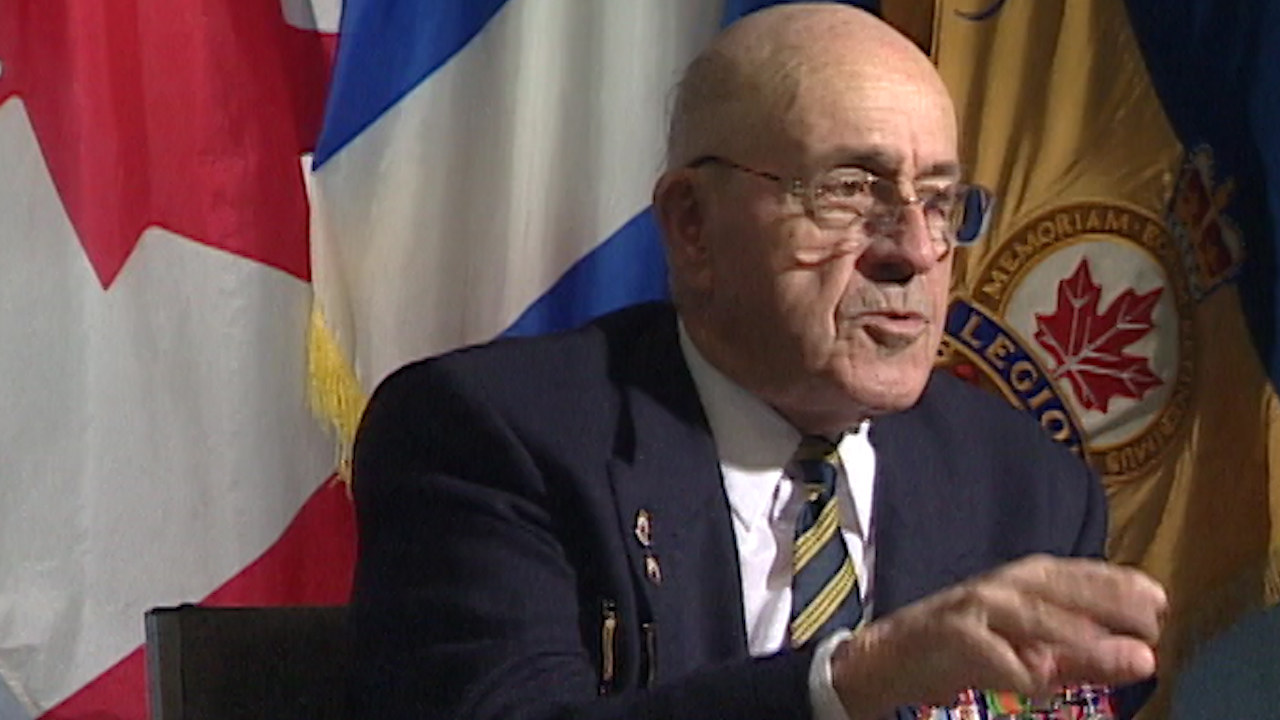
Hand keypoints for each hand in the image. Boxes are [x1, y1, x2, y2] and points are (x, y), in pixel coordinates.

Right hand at [829, 554, 1165, 719]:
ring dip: (1074, 632)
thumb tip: (1142, 658)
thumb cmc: (962, 651)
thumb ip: (1081, 656)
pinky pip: (992, 654)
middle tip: (1152, 618)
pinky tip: (1044, 680)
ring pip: (1028, 616)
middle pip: (1056, 586)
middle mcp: (996, 587)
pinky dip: (1018, 666)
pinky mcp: (951, 637)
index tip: (1159, 597)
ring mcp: (971, 609)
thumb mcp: (1028, 652)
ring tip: (1114, 648)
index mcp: (1016, 583)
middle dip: (1105, 598)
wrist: (884, 659)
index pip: (1073, 575)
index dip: (1116, 583)